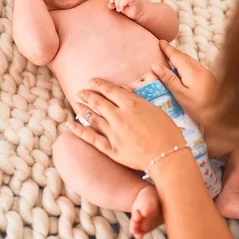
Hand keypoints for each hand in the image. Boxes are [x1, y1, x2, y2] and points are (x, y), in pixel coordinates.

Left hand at [68, 79, 185, 170]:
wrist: (168, 156)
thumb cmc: (168, 132)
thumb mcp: (155, 110)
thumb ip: (138, 100)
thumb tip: (123, 91)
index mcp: (132, 104)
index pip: (110, 90)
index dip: (99, 85)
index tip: (91, 81)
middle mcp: (119, 116)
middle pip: (98, 102)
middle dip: (88, 95)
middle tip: (80, 92)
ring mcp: (113, 133)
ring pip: (93, 118)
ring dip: (83, 109)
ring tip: (76, 103)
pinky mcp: (111, 149)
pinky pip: (91, 138)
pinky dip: (79, 130)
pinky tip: (70, 124)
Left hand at [108, 0, 145, 19]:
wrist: (138, 13)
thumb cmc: (127, 8)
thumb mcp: (117, 5)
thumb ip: (112, 4)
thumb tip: (109, 5)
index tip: (111, 1)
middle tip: (114, 5)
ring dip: (117, 3)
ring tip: (119, 9)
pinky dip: (121, 5)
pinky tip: (122, 9)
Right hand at [151, 41, 219, 128]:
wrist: (224, 115)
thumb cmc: (200, 107)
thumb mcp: (181, 95)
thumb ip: (169, 80)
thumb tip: (155, 66)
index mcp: (190, 70)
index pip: (176, 55)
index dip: (167, 48)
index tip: (159, 41)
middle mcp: (199, 68)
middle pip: (183, 56)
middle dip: (172, 51)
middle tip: (162, 47)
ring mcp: (206, 72)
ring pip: (190, 60)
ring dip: (179, 57)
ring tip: (170, 57)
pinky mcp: (209, 78)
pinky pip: (194, 65)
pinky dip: (185, 63)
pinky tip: (183, 69)